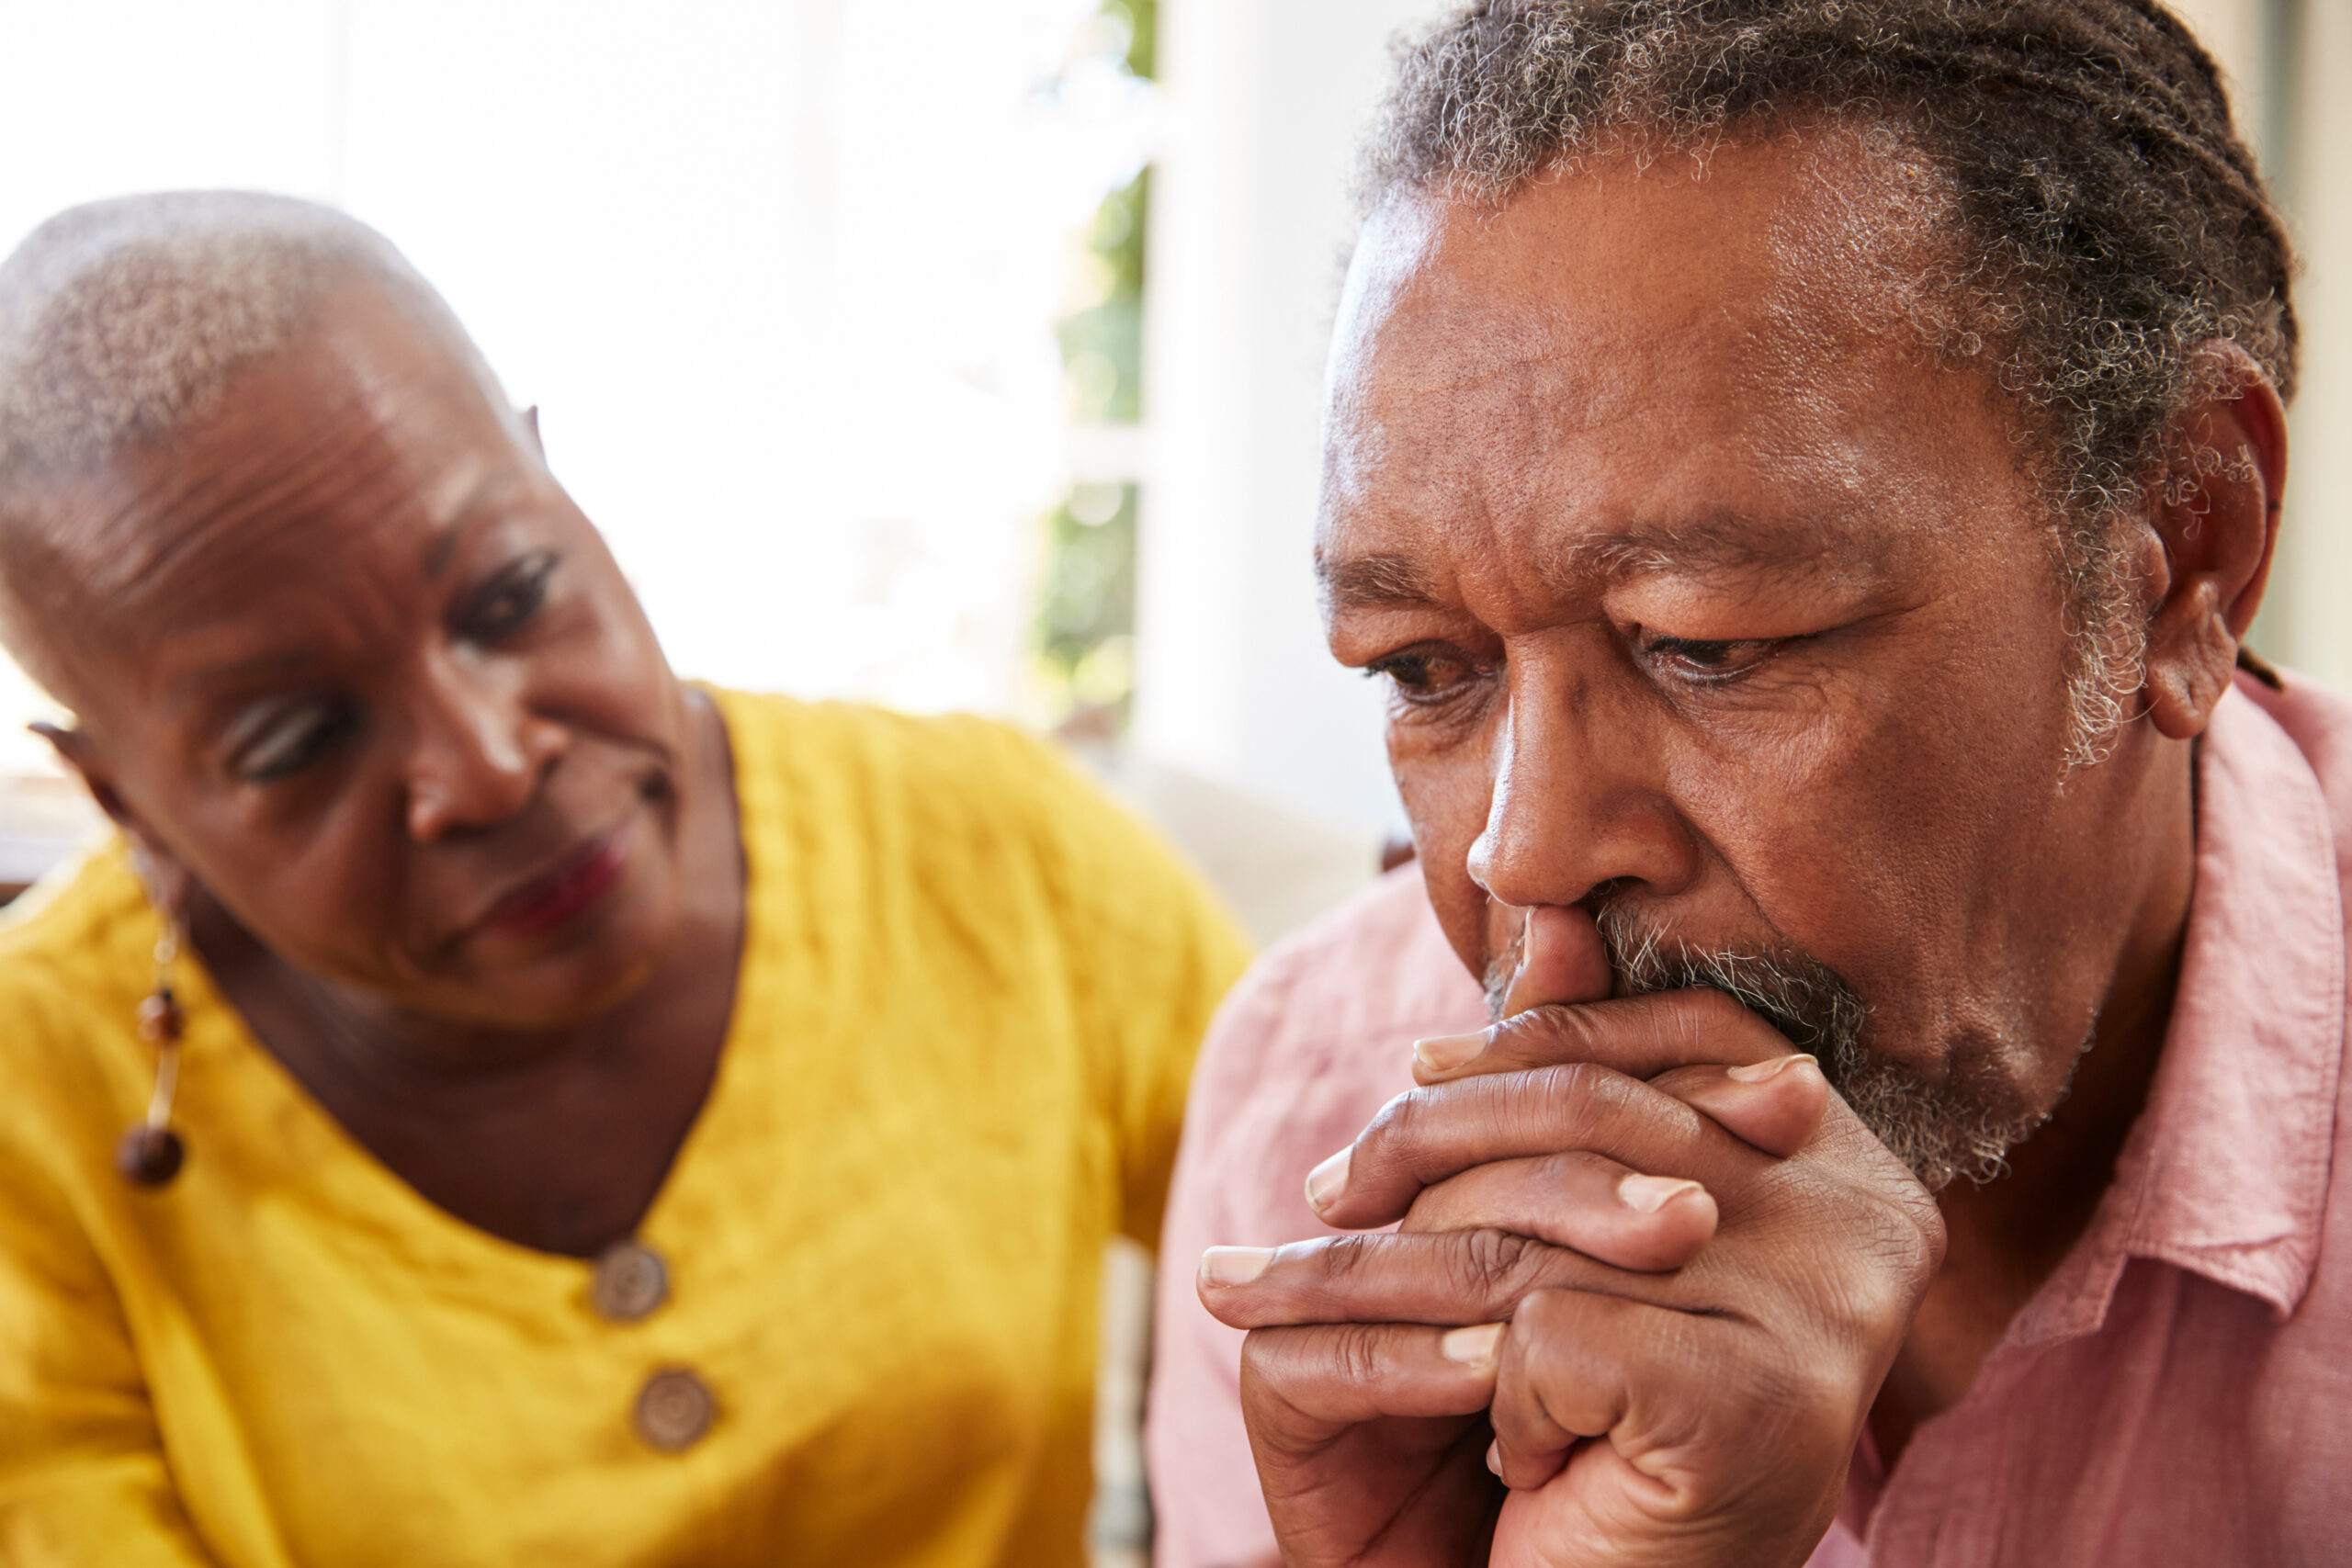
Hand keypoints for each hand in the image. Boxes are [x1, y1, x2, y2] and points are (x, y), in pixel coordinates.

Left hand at [1200, 906, 1941, 1567]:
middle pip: (1585, 1122)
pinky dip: (1490, 1400)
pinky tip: (1493, 1451)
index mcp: (1854, 1163)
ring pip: (1530, 1236)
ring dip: (1374, 1277)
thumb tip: (1541, 910)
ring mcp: (1823, 1313)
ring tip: (1257, 1291)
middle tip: (1319, 1194)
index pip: (1683, 1032)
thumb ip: (1578, 1078)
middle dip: (1423, 1152)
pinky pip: (1542, 1338)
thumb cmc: (1618, 1417)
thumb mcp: (1582, 1235)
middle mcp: (1871, 1227)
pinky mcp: (1749, 1401)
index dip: (1535, 1042)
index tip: (1411, 1070)